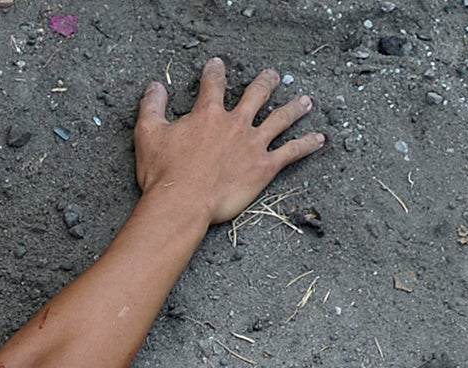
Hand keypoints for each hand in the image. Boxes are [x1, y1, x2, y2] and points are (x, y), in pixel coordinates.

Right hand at [133, 57, 321, 222]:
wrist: (182, 203)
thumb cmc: (164, 172)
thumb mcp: (148, 135)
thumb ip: (152, 107)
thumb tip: (155, 87)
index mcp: (208, 115)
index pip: (214, 85)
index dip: (215, 72)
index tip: (217, 64)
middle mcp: (236, 124)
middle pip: (256, 95)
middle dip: (266, 83)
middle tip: (272, 76)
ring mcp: (253, 144)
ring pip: (281, 119)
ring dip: (295, 108)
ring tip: (305, 102)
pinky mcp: (264, 167)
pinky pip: (292, 152)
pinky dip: (307, 145)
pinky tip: (319, 139)